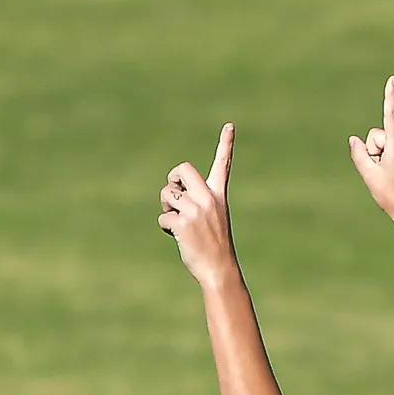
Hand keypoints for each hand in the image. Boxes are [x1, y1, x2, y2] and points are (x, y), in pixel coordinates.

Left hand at [158, 125, 237, 287]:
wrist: (219, 269)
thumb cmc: (214, 244)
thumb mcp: (212, 218)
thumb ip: (195, 201)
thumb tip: (170, 193)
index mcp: (219, 195)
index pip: (223, 165)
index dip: (226, 144)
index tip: (230, 125)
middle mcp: (208, 199)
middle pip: (182, 169)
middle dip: (172, 179)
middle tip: (175, 196)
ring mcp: (195, 211)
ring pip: (167, 195)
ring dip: (167, 208)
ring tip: (179, 223)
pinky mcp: (183, 224)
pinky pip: (164, 217)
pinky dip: (166, 227)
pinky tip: (178, 236)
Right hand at [347, 75, 393, 230]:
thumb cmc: (391, 197)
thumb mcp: (369, 176)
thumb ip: (359, 154)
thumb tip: (355, 140)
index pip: (391, 116)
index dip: (390, 96)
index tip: (393, 79)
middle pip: (380, 137)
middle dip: (375, 151)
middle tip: (380, 173)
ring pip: (391, 146)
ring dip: (386, 158)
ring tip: (393, 179)